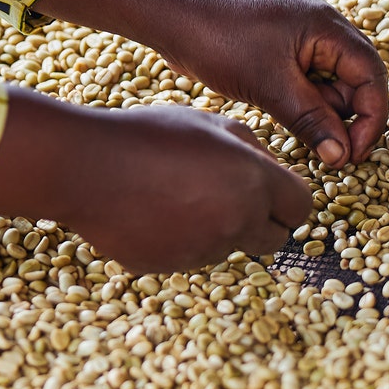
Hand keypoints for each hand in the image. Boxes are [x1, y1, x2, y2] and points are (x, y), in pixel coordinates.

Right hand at [0, 92, 312, 272]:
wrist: (86, 167)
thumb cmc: (149, 134)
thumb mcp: (210, 122)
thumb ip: (251, 148)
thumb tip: (270, 171)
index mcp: (254, 182)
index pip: (302, 207)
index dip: (289, 198)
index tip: (275, 192)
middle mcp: (237, 223)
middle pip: (275, 239)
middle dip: (263, 221)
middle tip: (232, 196)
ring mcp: (204, 250)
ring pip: (229, 246)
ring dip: (217, 227)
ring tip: (177, 192)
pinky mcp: (172, 266)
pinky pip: (191, 256)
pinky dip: (182, 239)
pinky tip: (154, 211)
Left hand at [153, 0, 388, 169]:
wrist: (171, 12)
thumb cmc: (219, 40)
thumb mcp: (270, 86)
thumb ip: (311, 121)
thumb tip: (342, 156)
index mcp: (327, 26)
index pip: (371, 75)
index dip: (371, 117)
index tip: (355, 153)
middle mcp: (321, 27)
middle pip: (355, 79)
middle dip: (347, 118)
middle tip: (331, 155)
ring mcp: (299, 36)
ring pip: (329, 83)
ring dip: (322, 112)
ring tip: (302, 136)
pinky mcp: (279, 47)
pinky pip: (305, 79)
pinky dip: (302, 103)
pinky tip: (286, 119)